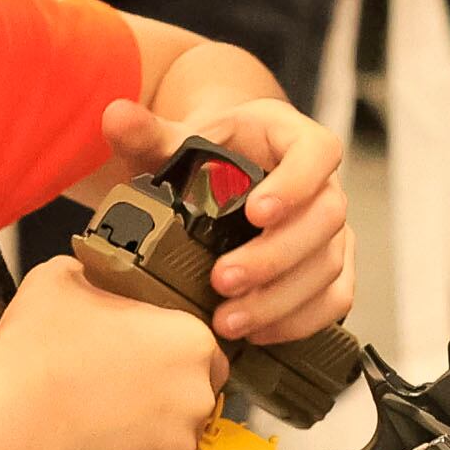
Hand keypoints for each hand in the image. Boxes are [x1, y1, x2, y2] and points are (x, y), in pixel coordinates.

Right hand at [0, 259, 226, 449]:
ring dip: (144, 434)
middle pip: (191, 397)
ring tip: (94, 425)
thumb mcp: (61, 279)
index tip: (138, 357)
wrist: (9, 422)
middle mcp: (198, 396)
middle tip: (112, 392)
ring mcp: (179, 448)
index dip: (170, 353)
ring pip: (170, 440)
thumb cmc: (39, 349)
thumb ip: (93, 276)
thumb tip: (90, 279)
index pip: (203, 349)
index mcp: (189, 341)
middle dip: (161, 395)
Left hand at [101, 92, 352, 345]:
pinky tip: (256, 333)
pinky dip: (300, 322)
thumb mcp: (178, 139)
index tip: (256, 212)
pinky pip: (335, 299)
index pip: (318, 153)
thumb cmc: (208, 155)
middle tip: (222, 281)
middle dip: (275, 256)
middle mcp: (324, 185)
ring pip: (329, 266)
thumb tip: (114, 115)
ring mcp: (333, 230)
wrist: (226, 174)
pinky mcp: (332, 268)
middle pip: (326, 219)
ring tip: (227, 321)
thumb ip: (149, 131)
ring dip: (281, 299)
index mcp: (295, 139)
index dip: (295, 184)